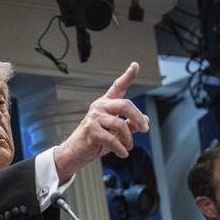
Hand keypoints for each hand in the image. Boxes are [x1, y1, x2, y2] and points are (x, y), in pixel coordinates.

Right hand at [52, 62, 149, 182]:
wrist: (75, 152)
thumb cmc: (94, 140)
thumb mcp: (115, 131)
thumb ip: (130, 124)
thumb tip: (144, 122)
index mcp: (105, 104)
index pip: (118, 87)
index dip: (128, 76)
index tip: (135, 65)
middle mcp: (99, 107)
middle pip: (125, 105)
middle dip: (138, 118)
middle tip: (145, 129)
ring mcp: (94, 118)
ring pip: (120, 125)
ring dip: (128, 138)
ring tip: (128, 146)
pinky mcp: (91, 131)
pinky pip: (112, 139)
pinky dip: (121, 148)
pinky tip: (123, 153)